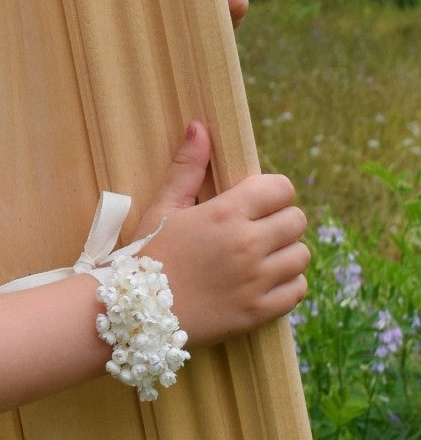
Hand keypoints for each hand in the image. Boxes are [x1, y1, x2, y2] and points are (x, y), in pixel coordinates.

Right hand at [139, 122, 306, 342]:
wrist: (137, 312)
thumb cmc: (148, 254)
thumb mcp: (163, 207)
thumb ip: (186, 167)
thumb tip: (200, 127)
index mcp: (226, 214)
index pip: (281, 189)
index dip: (271, 192)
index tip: (255, 202)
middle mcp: (248, 245)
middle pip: (297, 220)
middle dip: (280, 220)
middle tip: (256, 229)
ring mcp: (257, 281)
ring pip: (302, 256)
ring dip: (285, 253)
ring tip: (260, 256)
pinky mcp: (260, 312)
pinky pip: (297, 290)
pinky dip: (287, 284)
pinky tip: (263, 281)